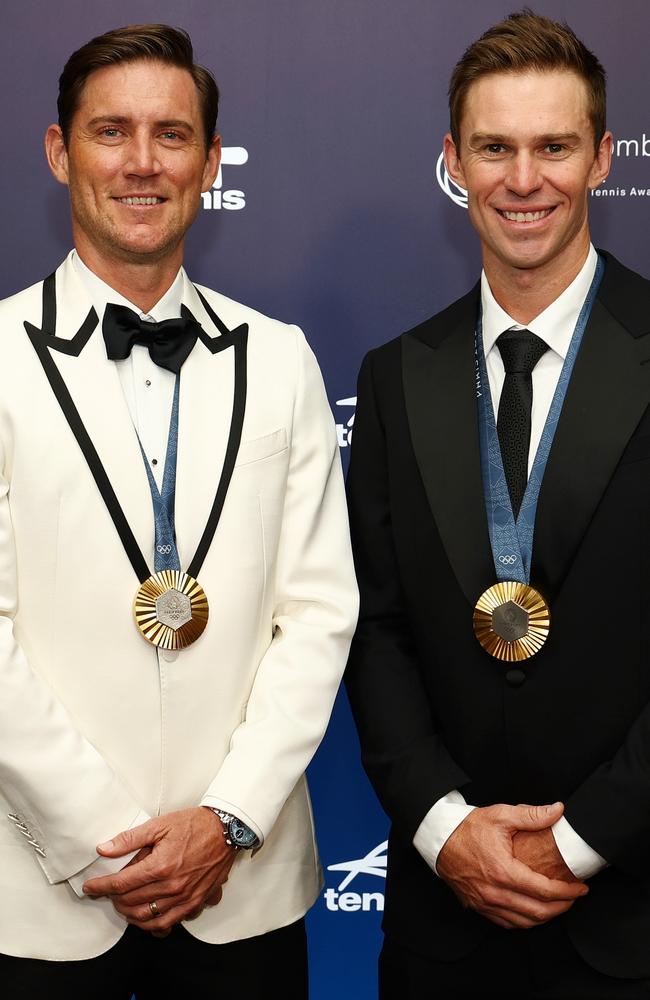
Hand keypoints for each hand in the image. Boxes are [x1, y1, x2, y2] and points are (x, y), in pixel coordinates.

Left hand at [82, 807, 236, 933]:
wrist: (226, 830)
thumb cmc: (194, 825)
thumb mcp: (159, 824)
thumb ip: (129, 839)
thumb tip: (104, 849)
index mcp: (160, 866)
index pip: (121, 884)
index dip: (101, 887)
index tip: (90, 887)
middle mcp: (172, 886)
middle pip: (131, 902)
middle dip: (113, 899)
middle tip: (106, 892)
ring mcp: (184, 898)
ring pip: (147, 917)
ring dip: (129, 914)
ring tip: (122, 904)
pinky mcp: (195, 903)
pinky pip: (169, 924)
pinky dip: (153, 925)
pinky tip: (146, 917)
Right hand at [436, 802, 587, 929]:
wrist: (440, 840)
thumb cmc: (469, 828)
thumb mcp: (501, 815)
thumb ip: (532, 815)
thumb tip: (558, 810)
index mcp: (503, 871)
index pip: (544, 891)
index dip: (567, 892)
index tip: (581, 888)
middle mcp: (494, 893)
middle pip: (538, 912)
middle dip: (562, 907)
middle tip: (574, 897)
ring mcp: (485, 903)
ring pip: (524, 922)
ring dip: (546, 917)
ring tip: (559, 904)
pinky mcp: (478, 907)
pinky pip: (508, 923)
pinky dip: (526, 921)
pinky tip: (534, 911)